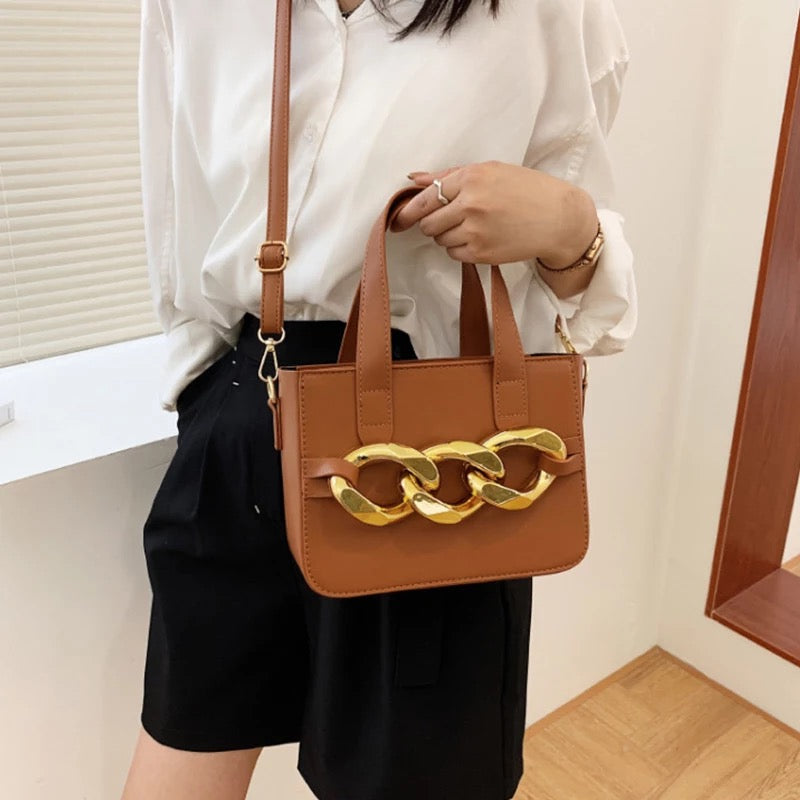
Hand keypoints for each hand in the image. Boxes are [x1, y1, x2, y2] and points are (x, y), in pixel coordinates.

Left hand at [393, 160, 597, 269]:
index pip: (425, 198)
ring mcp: (475, 231)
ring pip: (440, 240)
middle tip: (452, 218)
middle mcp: (470, 204)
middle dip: (434, 223)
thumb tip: (413, 179)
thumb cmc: (525, 189)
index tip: (398, 219)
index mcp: (471, 178)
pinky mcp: (482, 253)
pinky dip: (461, 249)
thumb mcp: (490, 170)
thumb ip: (449, 175)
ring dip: (448, 235)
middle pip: (428, 223)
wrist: (558, 218)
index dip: (408, 212)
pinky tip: (481, 238)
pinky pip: (454, 254)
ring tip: (474, 226)